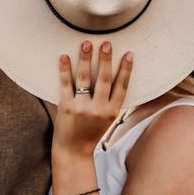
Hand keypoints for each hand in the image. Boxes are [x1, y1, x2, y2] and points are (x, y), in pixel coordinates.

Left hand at [53, 40, 132, 158]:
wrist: (73, 151)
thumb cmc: (91, 132)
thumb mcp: (107, 118)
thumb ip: (111, 100)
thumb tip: (117, 75)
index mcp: (111, 111)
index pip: (121, 86)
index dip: (126, 70)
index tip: (129, 54)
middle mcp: (98, 109)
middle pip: (103, 79)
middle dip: (105, 59)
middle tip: (106, 43)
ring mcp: (81, 108)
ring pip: (84, 79)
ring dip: (85, 59)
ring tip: (86, 43)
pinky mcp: (66, 108)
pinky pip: (65, 85)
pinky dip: (65, 70)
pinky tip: (64, 56)